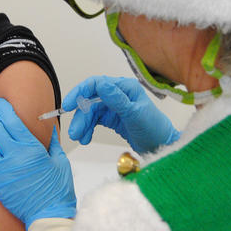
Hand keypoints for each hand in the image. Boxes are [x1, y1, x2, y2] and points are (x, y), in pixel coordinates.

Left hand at [0, 98, 76, 230]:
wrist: (49, 215)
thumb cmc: (57, 190)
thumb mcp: (60, 160)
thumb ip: (52, 142)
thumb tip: (49, 128)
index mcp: (30, 148)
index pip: (11, 120)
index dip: (2, 108)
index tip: (0, 103)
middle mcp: (13, 157)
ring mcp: (1, 171)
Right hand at [64, 76, 180, 153]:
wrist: (162, 147)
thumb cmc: (154, 129)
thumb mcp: (135, 113)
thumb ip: (117, 99)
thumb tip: (101, 84)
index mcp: (124, 87)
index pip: (96, 84)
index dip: (80, 92)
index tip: (68, 105)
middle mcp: (118, 94)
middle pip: (91, 100)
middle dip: (81, 116)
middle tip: (74, 132)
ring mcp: (115, 106)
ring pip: (91, 112)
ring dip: (83, 124)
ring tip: (80, 138)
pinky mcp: (113, 117)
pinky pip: (95, 120)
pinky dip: (88, 129)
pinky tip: (86, 138)